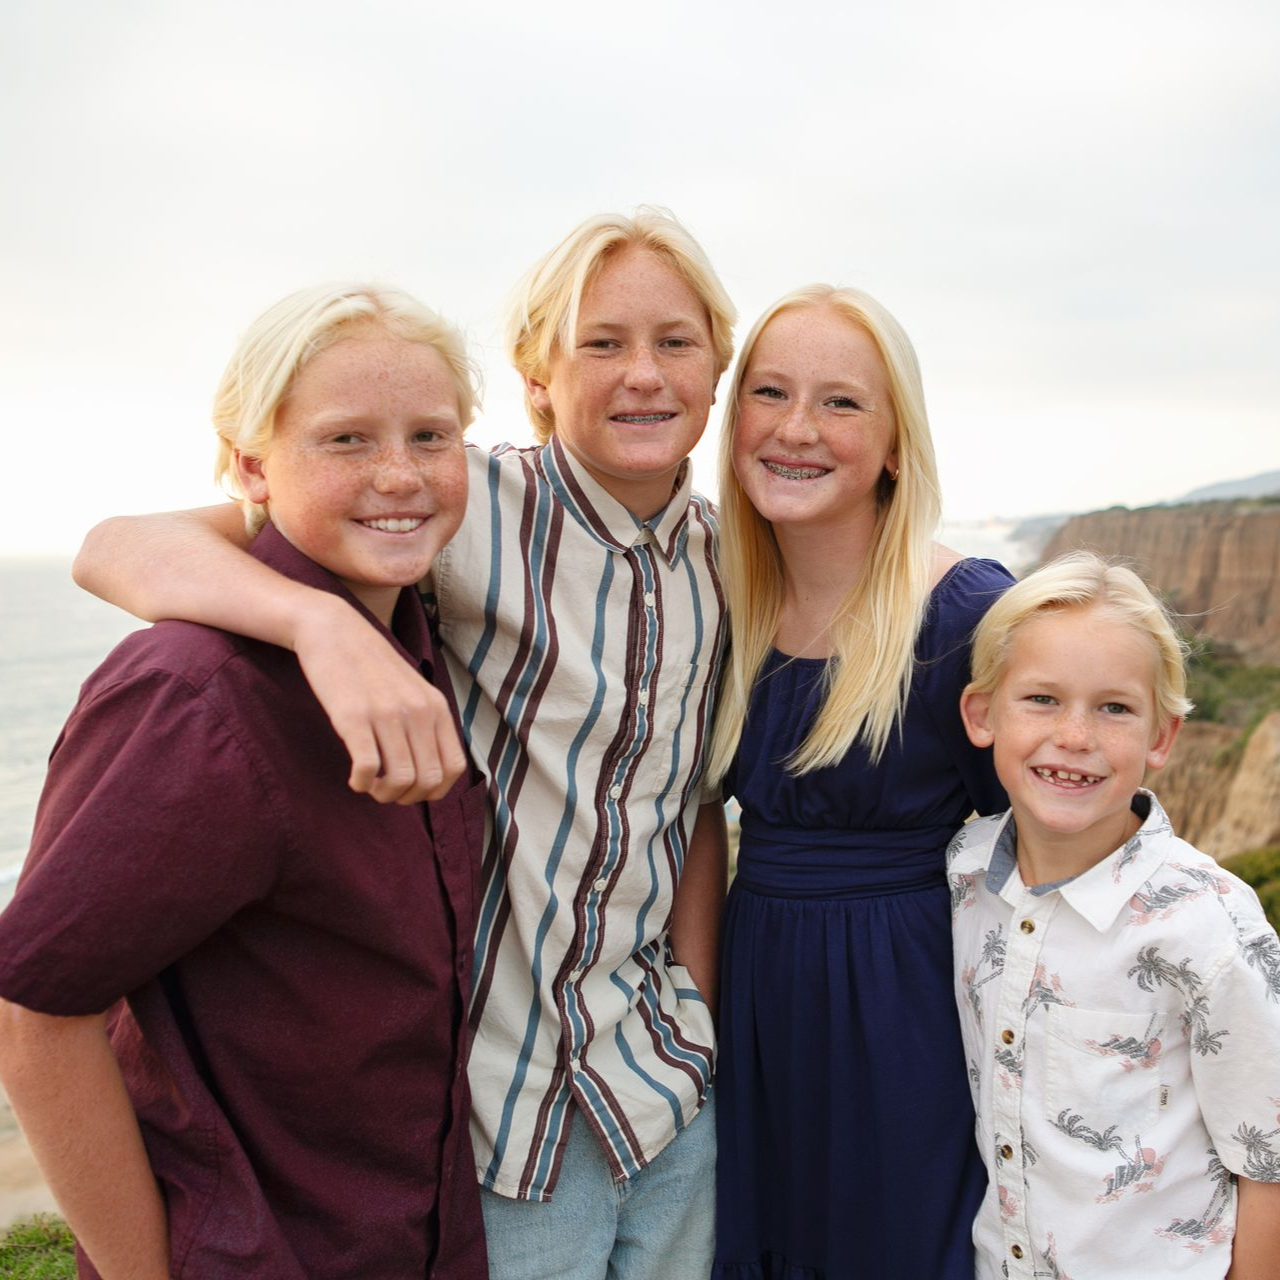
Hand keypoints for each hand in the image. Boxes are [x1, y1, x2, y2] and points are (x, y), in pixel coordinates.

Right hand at [293, 595, 467, 802]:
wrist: (334, 630)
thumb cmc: (372, 666)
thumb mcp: (414, 690)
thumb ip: (427, 723)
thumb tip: (431, 772)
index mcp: (436, 707)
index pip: (454, 768)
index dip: (435, 790)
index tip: (412, 788)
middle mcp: (417, 711)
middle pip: (428, 780)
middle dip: (407, 797)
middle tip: (387, 791)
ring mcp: (386, 714)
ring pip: (400, 779)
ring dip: (384, 795)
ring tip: (370, 786)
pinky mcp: (353, 717)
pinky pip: (367, 768)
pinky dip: (361, 784)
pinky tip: (354, 778)